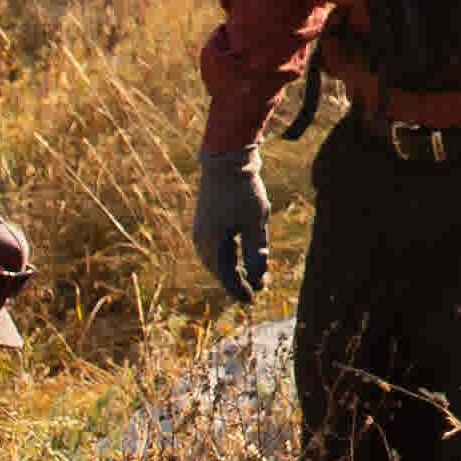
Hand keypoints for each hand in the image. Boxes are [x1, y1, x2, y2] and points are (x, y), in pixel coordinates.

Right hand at [189, 152, 268, 302]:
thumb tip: (257, 278)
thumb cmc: (243, 190)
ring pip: (217, 260)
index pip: (226, 276)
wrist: (227, 160)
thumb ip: (256, 250)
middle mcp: (202, 240)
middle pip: (220, 270)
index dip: (240, 290)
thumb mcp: (255, 221)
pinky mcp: (205, 223)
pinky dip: (228, 256)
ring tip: (251, 276)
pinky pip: (215, 248)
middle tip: (259, 288)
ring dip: (233, 269)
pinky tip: (240, 258)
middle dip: (239, 281)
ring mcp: (201, 232)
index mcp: (212, 243)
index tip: (252, 300)